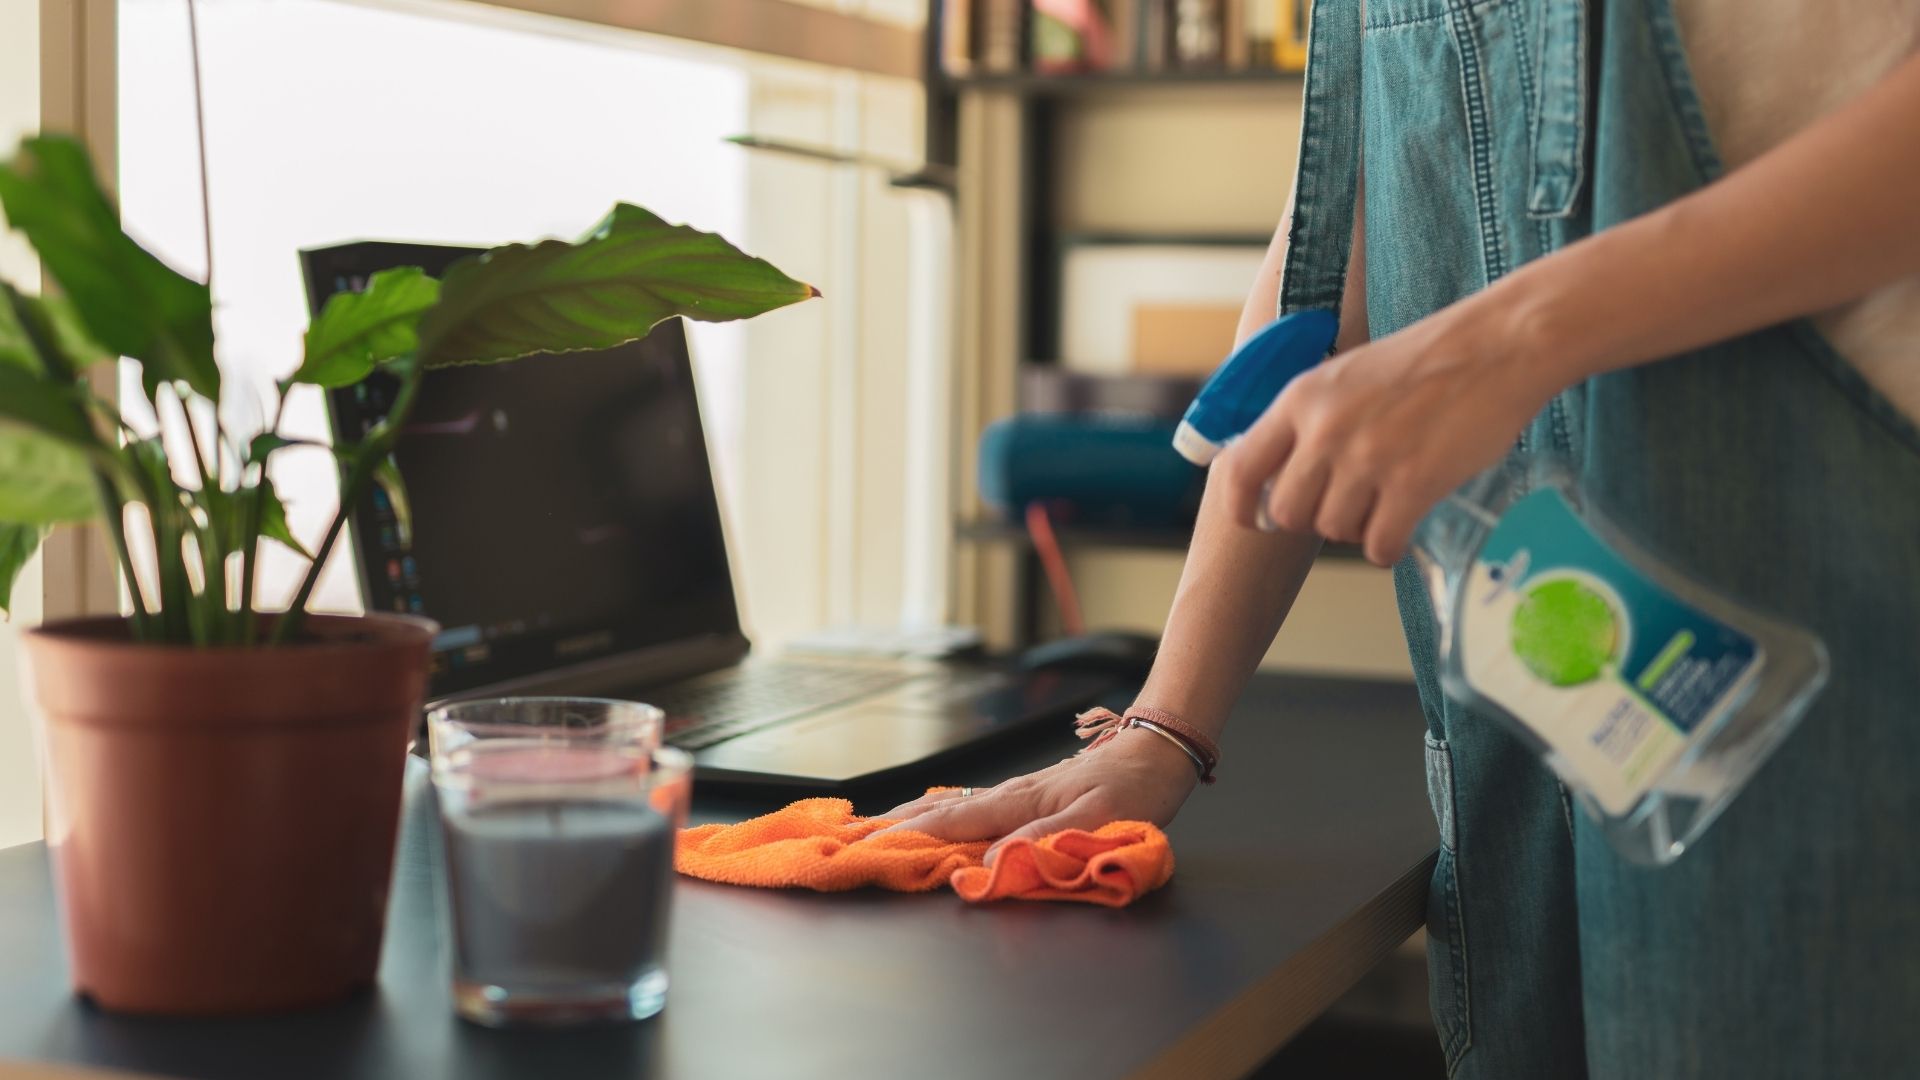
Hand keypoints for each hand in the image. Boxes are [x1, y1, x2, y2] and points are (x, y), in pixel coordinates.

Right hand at [872, 727, 1200, 862]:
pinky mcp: (1027, 798)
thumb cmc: (1134, 787)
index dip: (905, 840)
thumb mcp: (1097, 818)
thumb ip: (1043, 842)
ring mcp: (1015, 795)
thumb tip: (987, 866)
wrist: (1159, 751)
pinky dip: (941, 816)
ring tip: (872, 831)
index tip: (864, 851)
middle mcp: (1009, 797)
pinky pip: (972, 809)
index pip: (949, 825)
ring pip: (952, 810)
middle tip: (847, 842)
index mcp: (1019, 802)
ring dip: (910, 821)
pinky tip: (929, 819)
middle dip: (891, 828)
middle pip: (938, 815)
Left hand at [1215, 300, 1561, 564]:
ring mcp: (1367, 458)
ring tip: (1382, 506)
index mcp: (1301, 399)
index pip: (1240, 468)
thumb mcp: (1346, 375)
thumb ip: (1309, 419)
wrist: (1497, 346)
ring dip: (1355, 529)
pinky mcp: (1412, 484)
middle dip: (1311, 519)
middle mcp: (1325, 430)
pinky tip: (1401, 531)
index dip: (1240, 505)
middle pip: (1286, 513)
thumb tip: (1285, 472)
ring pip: (1332, 530)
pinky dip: (1387, 548)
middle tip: (1343, 506)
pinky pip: (1378, 544)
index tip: (1254, 521)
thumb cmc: (1427, 360)